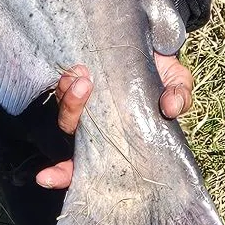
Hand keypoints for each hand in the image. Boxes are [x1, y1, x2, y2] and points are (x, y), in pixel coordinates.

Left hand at [34, 54, 193, 190]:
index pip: (84, 165)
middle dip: (70, 112)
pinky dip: (69, 79)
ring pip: (65, 105)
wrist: (156, 46)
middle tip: (84, 88)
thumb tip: (171, 108)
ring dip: (69, 93)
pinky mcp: (81, 79)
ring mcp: (86, 101)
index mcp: (116, 139)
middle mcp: (95, 123)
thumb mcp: (178, 86)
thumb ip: (179, 98)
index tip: (45, 178)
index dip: (63, 174)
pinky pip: (66, 83)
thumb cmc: (166, 78)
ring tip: (84, 75)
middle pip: (69, 128)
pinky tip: (79, 69)